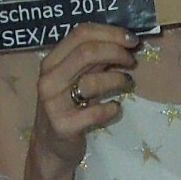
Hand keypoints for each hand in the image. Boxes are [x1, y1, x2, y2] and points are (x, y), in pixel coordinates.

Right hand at [29, 26, 141, 169]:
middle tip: (131, 61)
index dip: (110, 33)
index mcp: (51, 61)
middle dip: (116, 53)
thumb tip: (125, 41)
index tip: (131, 40)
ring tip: (127, 83)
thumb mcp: (75, 78)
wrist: (50, 146)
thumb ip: (94, 60)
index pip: (81, 33)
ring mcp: (53, 103)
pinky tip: (115, 108)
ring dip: (118, 79)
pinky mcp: (63, 126)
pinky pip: (96, 112)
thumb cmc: (68, 106)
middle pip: (87, 52)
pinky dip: (112, 108)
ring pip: (92, 81)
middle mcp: (49, 79)